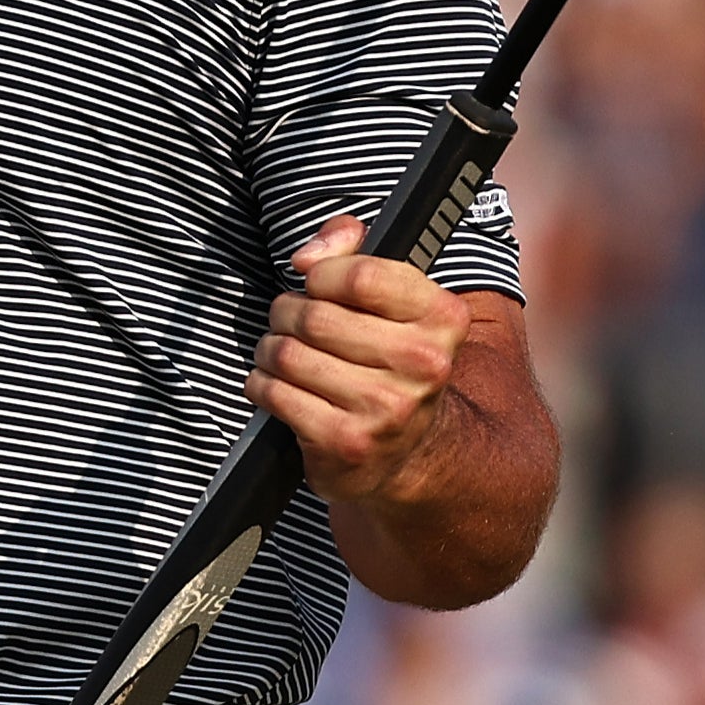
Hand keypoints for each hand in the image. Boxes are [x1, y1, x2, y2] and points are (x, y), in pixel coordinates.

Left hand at [250, 217, 469, 502]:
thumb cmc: (388, 362)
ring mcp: (387, 407)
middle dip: (286, 313)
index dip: (323, 275)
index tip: (315, 284)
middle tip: (288, 321)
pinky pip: (276, 394)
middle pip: (316, 316)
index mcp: (442, 318)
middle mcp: (424, 364)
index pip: (362, 275)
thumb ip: (352, 252)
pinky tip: (275, 386)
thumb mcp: (391, 300)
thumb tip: (308, 257)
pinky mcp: (348, 441)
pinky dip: (262, 385)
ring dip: (270, 350)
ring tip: (280, 355)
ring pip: (289, 354)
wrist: (405, 452)